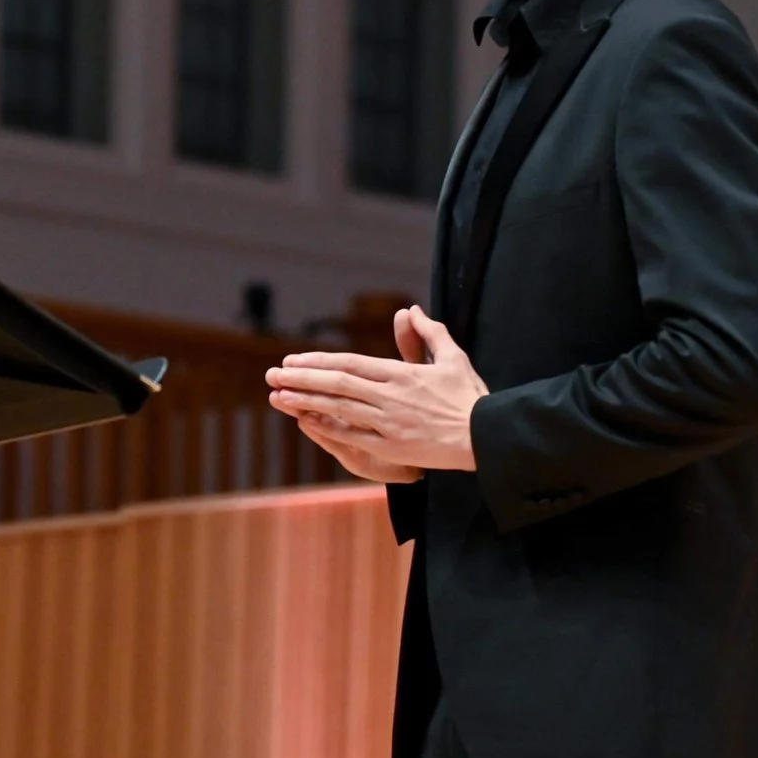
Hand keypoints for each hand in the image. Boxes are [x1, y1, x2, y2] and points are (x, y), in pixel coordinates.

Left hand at [264, 305, 488, 472]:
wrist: (486, 439)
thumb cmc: (470, 398)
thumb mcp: (452, 358)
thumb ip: (429, 333)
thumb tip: (410, 310)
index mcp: (402, 374)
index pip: (351, 364)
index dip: (318, 362)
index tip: (292, 360)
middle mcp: (391, 396)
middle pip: (337, 384)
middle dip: (301, 379)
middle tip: (271, 375)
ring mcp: (389, 423)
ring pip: (339, 408)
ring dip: (305, 401)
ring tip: (277, 396)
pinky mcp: (391, 447)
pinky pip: (352, 435)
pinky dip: (327, 428)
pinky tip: (305, 422)